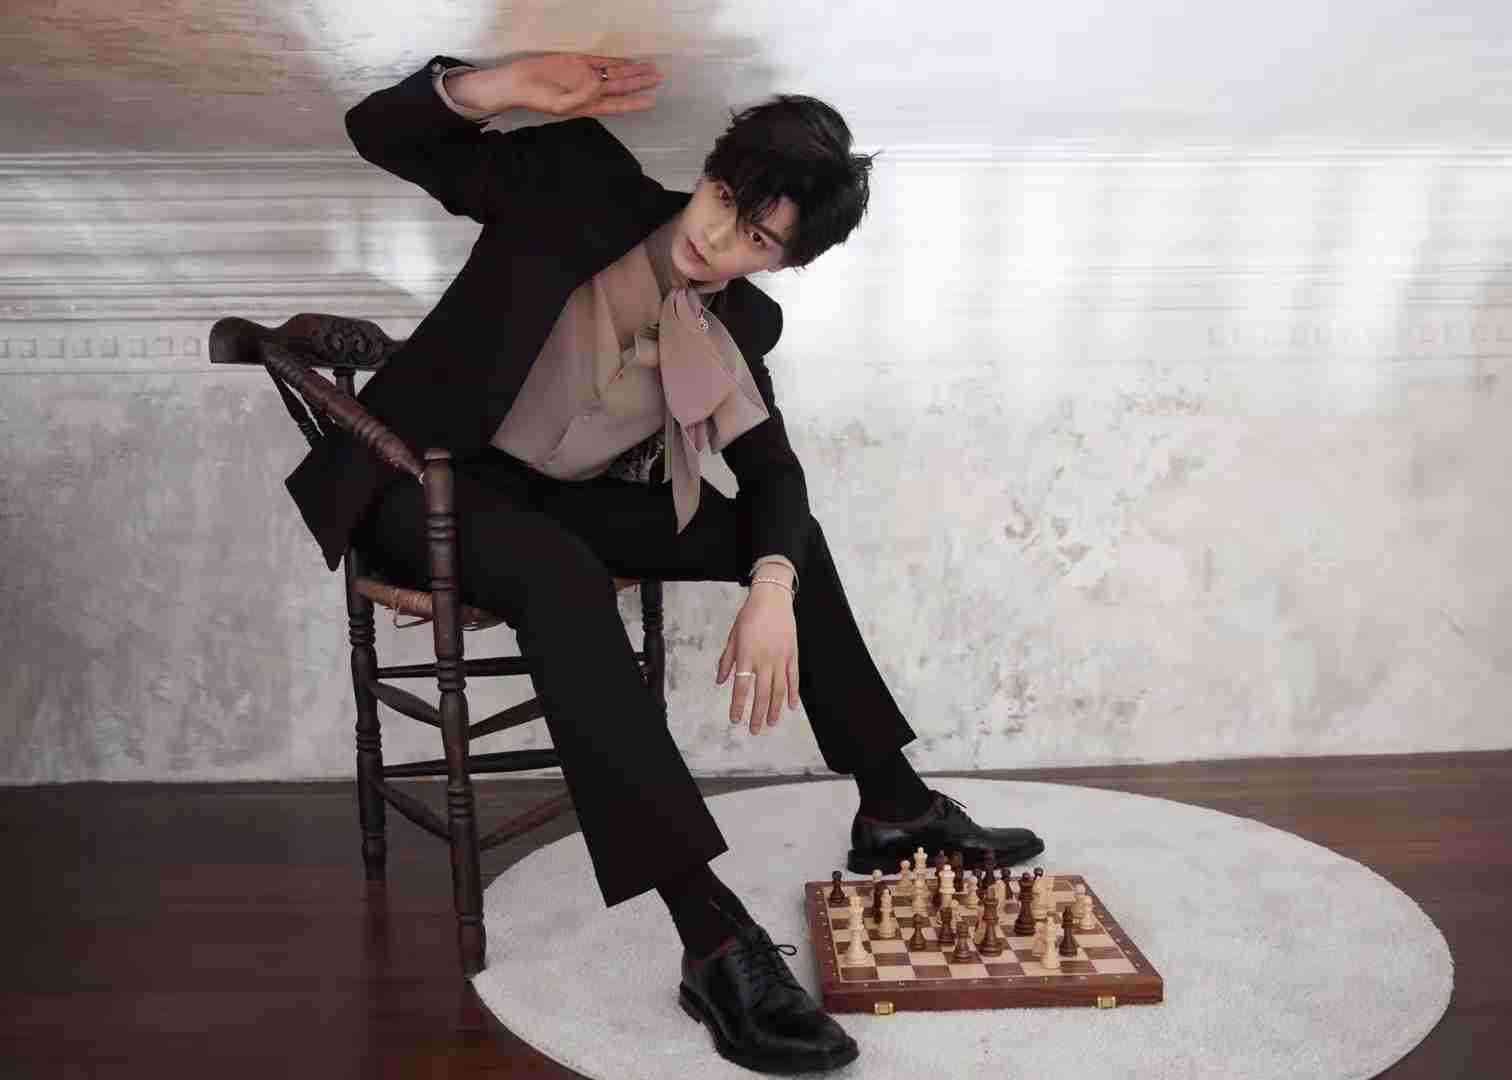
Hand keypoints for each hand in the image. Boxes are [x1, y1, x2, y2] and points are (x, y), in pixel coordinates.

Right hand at [505, 53, 663, 117]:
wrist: (520, 82)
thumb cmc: (538, 98)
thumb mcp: (560, 105)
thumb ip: (582, 96)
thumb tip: (599, 83)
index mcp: (589, 106)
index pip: (618, 105)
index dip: (635, 103)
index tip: (652, 101)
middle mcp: (591, 91)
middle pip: (621, 87)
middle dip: (640, 83)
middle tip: (659, 78)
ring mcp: (586, 75)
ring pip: (615, 73)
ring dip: (632, 71)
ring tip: (651, 68)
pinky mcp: (578, 62)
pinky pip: (602, 60)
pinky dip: (616, 60)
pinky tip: (629, 61)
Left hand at [715, 590, 800, 734]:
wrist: (772, 598)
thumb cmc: (750, 615)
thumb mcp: (733, 636)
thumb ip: (727, 660)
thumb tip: (721, 680)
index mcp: (746, 656)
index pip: (741, 687)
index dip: (738, 705)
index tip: (736, 719)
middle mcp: (764, 660)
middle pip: (761, 694)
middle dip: (758, 714)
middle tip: (755, 730)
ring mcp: (780, 658)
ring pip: (779, 690)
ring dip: (775, 709)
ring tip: (771, 723)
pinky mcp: (793, 654)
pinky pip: (794, 678)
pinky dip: (793, 693)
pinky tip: (791, 706)